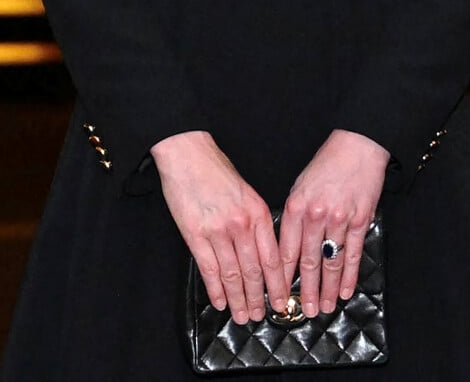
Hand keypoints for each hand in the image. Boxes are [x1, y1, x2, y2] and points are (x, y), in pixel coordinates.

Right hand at [151, 130, 287, 323]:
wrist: (188, 152)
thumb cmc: (216, 168)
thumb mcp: (246, 191)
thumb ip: (255, 220)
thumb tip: (262, 251)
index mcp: (257, 212)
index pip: (273, 258)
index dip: (278, 284)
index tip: (282, 301)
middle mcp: (241, 224)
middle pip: (254, 271)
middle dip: (259, 298)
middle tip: (261, 316)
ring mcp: (217, 231)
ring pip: (232, 275)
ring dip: (238, 299)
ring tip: (242, 316)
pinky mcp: (195, 234)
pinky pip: (208, 268)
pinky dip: (215, 289)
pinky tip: (220, 302)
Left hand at [278, 129, 388, 317]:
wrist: (357, 146)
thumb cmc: (326, 164)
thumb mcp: (300, 185)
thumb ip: (293, 215)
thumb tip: (287, 246)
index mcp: (296, 206)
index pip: (284, 249)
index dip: (281, 276)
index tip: (278, 294)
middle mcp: (315, 215)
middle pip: (308, 261)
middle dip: (304, 289)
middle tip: (302, 310)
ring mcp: (339, 219)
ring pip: (331, 262)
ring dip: (326, 288)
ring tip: (323, 307)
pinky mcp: (360, 220)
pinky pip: (352, 254)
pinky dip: (348, 276)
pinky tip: (344, 291)